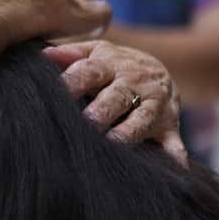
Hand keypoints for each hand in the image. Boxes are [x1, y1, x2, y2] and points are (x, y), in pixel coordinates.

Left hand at [44, 41, 185, 165]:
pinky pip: (173, 142)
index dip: (75, 81)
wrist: (161, 71)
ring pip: (143, 119)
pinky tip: (173, 167)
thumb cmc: (114, 65)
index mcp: (111, 66)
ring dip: (130, 132)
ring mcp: (155, 106)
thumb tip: (44, 55)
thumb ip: (70, 53)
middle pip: (118, 96)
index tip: (58, 90)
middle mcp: (135, 85)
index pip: (91, 71)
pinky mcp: (170, 127)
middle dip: (102, 110)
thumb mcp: (96, 52)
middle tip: (86, 122)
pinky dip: (174, 155)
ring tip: (114, 142)